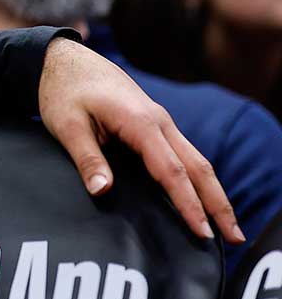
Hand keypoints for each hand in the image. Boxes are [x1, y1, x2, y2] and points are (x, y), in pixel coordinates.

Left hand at [38, 37, 240, 242]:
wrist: (66, 59)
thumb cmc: (64, 90)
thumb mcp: (66, 125)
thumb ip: (87, 158)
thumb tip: (103, 191)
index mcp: (140, 123)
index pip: (172, 172)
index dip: (189, 205)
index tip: (203, 233)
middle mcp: (159, 122)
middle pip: (198, 167)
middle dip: (218, 204)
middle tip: (235, 238)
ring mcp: (160, 122)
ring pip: (196, 160)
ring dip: (213, 192)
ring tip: (226, 225)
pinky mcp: (153, 124)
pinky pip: (182, 154)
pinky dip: (197, 178)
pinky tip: (199, 197)